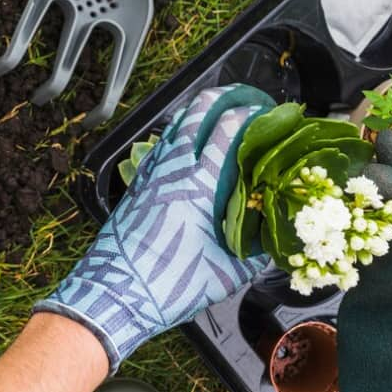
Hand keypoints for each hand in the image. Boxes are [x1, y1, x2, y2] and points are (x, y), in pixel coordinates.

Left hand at [35, 84, 275, 371]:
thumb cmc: (169, 285)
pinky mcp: (136, 185)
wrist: (115, 293)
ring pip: (174, 126)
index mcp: (199, 186)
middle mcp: (172, 170)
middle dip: (222, 97)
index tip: (269, 112)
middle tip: (244, 97)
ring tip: (218, 111)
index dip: (250, 114)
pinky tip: (186, 144)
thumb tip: (277, 242)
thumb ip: (256, 255)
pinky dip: (176, 135)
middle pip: (197, 113)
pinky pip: (159, 147)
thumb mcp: (226, 275)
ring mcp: (150, 174)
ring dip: (197, 112)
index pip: (227, 131)